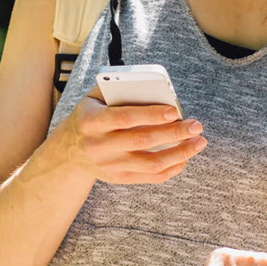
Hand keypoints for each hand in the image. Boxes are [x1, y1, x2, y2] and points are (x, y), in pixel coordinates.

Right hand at [62, 92, 205, 185]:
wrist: (68, 152)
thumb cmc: (89, 117)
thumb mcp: (92, 99)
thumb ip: (115, 88)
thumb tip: (152, 87)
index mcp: (92, 122)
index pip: (125, 118)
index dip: (151, 115)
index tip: (175, 111)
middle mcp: (100, 146)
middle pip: (142, 141)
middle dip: (174, 133)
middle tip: (196, 125)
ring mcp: (110, 166)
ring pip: (151, 164)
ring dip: (179, 153)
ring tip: (198, 142)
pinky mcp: (119, 178)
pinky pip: (151, 177)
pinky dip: (172, 168)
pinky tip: (185, 157)